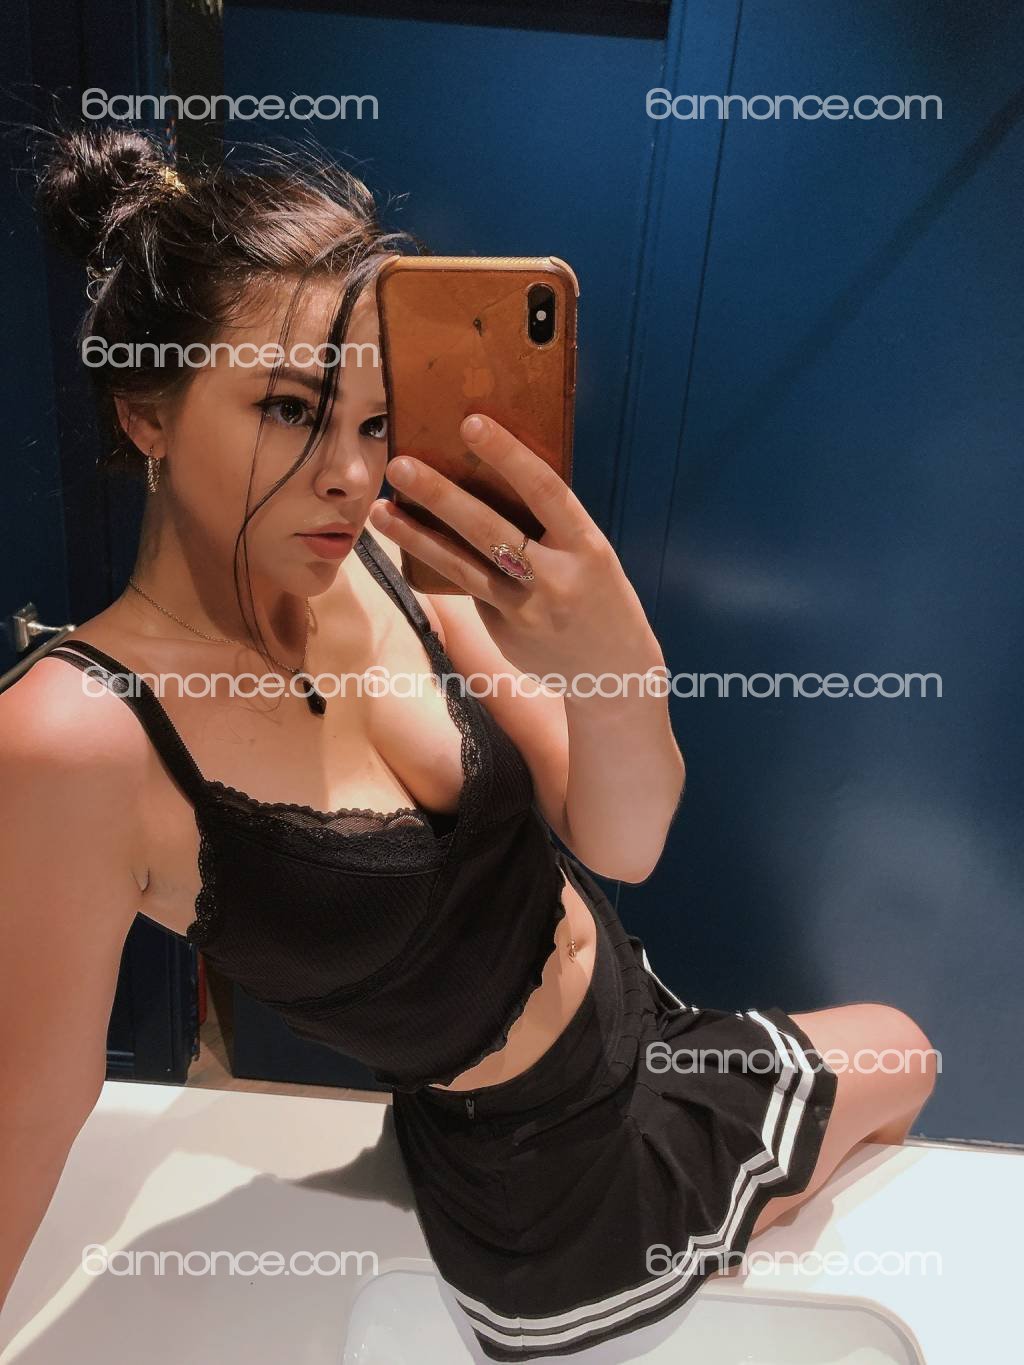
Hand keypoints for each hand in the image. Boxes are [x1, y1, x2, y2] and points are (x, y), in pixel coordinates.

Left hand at [367, 414, 662, 686]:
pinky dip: (437, 565)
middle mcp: (556, 579)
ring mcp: (526, 611)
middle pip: (489, 531)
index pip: (546, 491)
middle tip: (400, 465)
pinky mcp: (504, 631)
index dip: (508, 456)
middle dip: (440, 496)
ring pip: (462, 567)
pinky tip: (410, 543)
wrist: (614, 671)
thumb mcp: (592, 556)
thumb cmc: (600, 597)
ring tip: (379, 511)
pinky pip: (468, 590)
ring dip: (416, 537)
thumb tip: (491, 484)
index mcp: (588, 548)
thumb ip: (553, 528)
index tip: (472, 423)